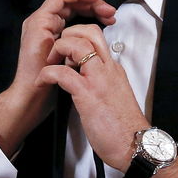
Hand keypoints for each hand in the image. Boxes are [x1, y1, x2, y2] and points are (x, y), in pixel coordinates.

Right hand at [0, 0, 116, 156]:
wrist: (34, 97)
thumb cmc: (53, 85)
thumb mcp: (74, 62)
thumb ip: (82, 48)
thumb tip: (100, 40)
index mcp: (54, 31)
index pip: (75, 11)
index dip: (93, 8)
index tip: (110, 12)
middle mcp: (46, 24)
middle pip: (71, 3)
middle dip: (93, 2)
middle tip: (110, 8)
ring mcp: (40, 22)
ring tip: (103, 1)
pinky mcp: (38, 23)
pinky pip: (58, 0)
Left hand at [36, 23, 148, 171]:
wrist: (134, 145)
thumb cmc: (123, 127)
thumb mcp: (115, 94)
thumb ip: (103, 82)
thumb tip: (87, 78)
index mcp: (112, 69)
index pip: (97, 37)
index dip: (78, 36)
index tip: (66, 52)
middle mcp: (107, 68)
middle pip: (89, 31)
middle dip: (68, 34)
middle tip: (58, 52)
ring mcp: (98, 79)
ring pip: (77, 45)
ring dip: (58, 49)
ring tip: (50, 63)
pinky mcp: (88, 95)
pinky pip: (63, 73)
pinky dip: (48, 73)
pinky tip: (43, 81)